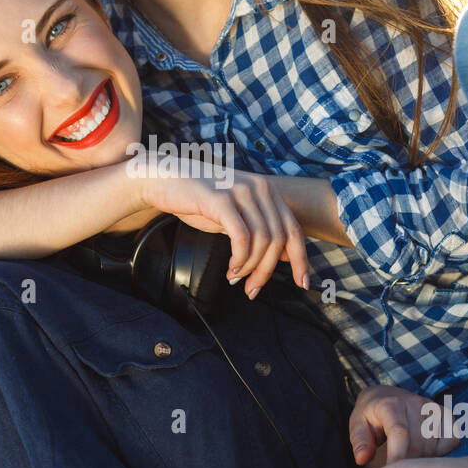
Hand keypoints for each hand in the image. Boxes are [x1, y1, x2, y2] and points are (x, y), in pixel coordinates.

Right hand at [140, 167, 309, 296]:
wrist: (166, 179)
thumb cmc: (199, 200)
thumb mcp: (236, 216)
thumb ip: (260, 231)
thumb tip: (286, 256)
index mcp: (268, 191)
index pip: (294, 229)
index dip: (301, 259)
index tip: (302, 282)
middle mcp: (260, 188)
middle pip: (279, 239)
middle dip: (267, 270)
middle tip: (253, 288)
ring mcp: (241, 191)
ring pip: (262, 240)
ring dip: (250, 267)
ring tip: (236, 277)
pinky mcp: (221, 199)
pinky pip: (241, 237)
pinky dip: (239, 258)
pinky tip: (231, 267)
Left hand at [349, 386, 457, 467]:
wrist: (384, 396)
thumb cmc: (370, 416)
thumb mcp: (357, 426)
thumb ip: (360, 442)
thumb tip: (363, 459)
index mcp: (390, 404)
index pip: (400, 433)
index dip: (398, 457)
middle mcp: (414, 402)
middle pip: (419, 444)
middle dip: (408, 462)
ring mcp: (431, 407)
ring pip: (435, 445)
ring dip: (424, 459)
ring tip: (409, 457)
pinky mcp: (444, 412)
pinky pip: (452, 439)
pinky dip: (443, 451)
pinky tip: (427, 451)